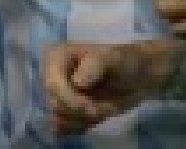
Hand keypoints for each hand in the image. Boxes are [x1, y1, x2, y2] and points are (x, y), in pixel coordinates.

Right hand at [44, 40, 159, 134]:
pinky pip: (64, 129)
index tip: (94, 109)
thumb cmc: (122, 62)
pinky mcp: (64, 111)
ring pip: (60, 119)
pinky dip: (83, 126)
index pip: (52, 85)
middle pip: (56, 105)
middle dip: (83, 112)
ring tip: (105, 108)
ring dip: (86, 119)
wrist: (135, 77)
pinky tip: (97, 115)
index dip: (72, 101)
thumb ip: (93, 67)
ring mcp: (57, 95)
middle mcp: (50, 76)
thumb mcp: (111, 58)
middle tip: (107, 108)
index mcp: (55, 57)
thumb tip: (76, 83)